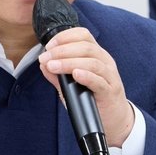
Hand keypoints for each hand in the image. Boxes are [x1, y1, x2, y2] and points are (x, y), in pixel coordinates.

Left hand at [38, 27, 133, 146]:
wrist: (112, 119)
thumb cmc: (92, 98)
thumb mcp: (71, 85)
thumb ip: (58, 74)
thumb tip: (43, 63)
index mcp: (96, 54)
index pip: (83, 35)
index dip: (65, 37)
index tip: (49, 46)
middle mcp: (105, 62)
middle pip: (86, 47)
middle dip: (62, 51)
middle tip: (46, 58)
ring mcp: (109, 76)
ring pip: (92, 62)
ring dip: (69, 62)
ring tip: (53, 66)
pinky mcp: (110, 92)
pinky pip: (99, 81)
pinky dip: (86, 76)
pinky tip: (75, 74)